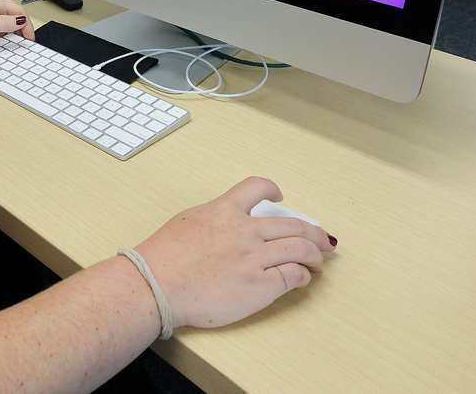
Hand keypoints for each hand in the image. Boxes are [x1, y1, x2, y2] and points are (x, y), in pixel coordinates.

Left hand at [0, 0, 35, 42]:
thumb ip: (5, 23)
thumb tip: (21, 21)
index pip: (19, 12)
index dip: (27, 26)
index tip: (29, 39)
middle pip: (12, 16)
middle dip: (19, 29)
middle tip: (21, 42)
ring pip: (1, 21)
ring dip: (7, 32)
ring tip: (8, 43)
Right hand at [134, 177, 336, 329]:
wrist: (156, 285)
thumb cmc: (161, 259)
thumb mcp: (186, 223)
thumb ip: (211, 222)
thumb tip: (224, 228)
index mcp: (223, 212)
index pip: (257, 188)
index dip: (272, 190)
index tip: (279, 197)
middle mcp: (244, 231)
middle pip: (293, 224)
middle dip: (313, 232)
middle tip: (320, 240)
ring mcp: (255, 258)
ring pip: (301, 248)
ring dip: (315, 254)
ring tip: (317, 261)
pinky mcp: (260, 286)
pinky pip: (294, 276)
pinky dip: (303, 276)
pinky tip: (301, 279)